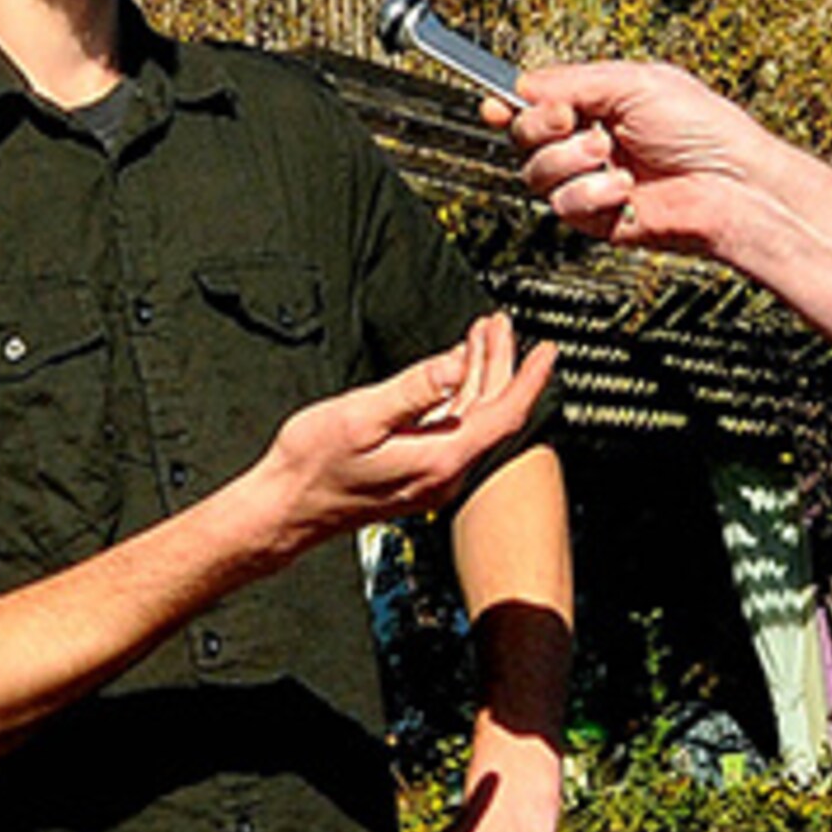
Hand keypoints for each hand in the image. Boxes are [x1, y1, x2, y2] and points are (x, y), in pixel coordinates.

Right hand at [252, 315, 554, 556]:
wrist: (283, 508)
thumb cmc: (314, 465)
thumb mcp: (362, 415)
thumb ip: (415, 388)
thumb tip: (459, 364)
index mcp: (441, 458)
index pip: (504, 413)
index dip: (529, 378)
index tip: (547, 350)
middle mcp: (444, 473)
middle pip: (491, 413)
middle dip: (500, 363)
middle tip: (499, 323)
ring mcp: (430, 476)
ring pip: (470, 419)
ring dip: (477, 375)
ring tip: (478, 337)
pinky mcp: (413, 474)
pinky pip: (451, 429)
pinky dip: (457, 395)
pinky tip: (451, 377)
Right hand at [482, 59, 766, 253]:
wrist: (735, 185)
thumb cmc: (703, 129)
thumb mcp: (634, 83)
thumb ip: (571, 82)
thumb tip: (520, 87)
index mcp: (596, 104)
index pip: (534, 103)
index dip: (508, 104)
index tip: (494, 105)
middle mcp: (587, 142)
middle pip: (522, 136)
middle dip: (539, 126)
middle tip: (571, 120)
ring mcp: (588, 181)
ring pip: (534, 172)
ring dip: (569, 159)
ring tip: (609, 154)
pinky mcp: (595, 218)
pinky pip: (562, 205)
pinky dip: (590, 193)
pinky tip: (624, 188)